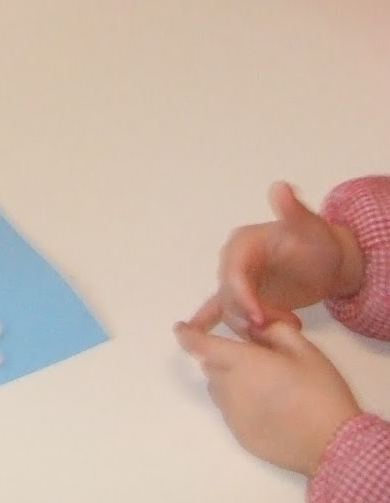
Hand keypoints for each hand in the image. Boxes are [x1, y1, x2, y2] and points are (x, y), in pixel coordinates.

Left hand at [175, 319, 360, 476]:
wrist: (334, 444)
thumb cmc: (320, 391)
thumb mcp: (304, 349)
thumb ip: (273, 330)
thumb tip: (252, 324)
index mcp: (241, 362)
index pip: (201, 345)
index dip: (187, 335)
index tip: (180, 329)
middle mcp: (228, 387)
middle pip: (211, 366)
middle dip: (223, 358)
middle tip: (254, 362)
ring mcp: (232, 414)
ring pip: (219, 390)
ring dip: (230, 382)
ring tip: (265, 387)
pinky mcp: (240, 435)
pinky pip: (230, 413)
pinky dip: (241, 405)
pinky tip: (269, 410)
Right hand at [188, 182, 364, 336]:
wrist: (327, 261)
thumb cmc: (317, 243)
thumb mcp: (310, 227)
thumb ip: (293, 211)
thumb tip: (280, 187)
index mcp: (242, 244)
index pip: (235, 274)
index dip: (244, 296)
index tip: (262, 317)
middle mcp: (233, 262)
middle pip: (229, 296)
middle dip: (252, 315)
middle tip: (284, 326)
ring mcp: (236, 280)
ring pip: (229, 310)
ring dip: (252, 325)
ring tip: (288, 327)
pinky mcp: (241, 296)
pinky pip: (217, 308)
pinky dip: (205, 320)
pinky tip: (193, 335)